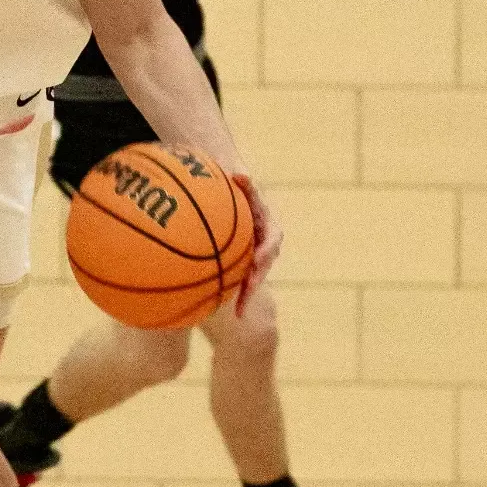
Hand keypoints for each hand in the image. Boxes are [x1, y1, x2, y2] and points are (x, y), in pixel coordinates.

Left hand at [230, 171, 281, 313]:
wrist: (237, 196)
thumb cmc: (240, 189)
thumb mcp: (244, 185)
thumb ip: (245, 183)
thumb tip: (240, 174)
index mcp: (270, 228)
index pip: (271, 242)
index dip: (265, 253)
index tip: (257, 261)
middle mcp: (265, 245)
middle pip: (263, 266)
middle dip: (256, 280)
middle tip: (247, 291)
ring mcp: (254, 255)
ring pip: (252, 276)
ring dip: (247, 294)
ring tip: (239, 312)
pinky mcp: (242, 262)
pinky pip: (238, 277)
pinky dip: (231, 290)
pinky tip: (214, 305)